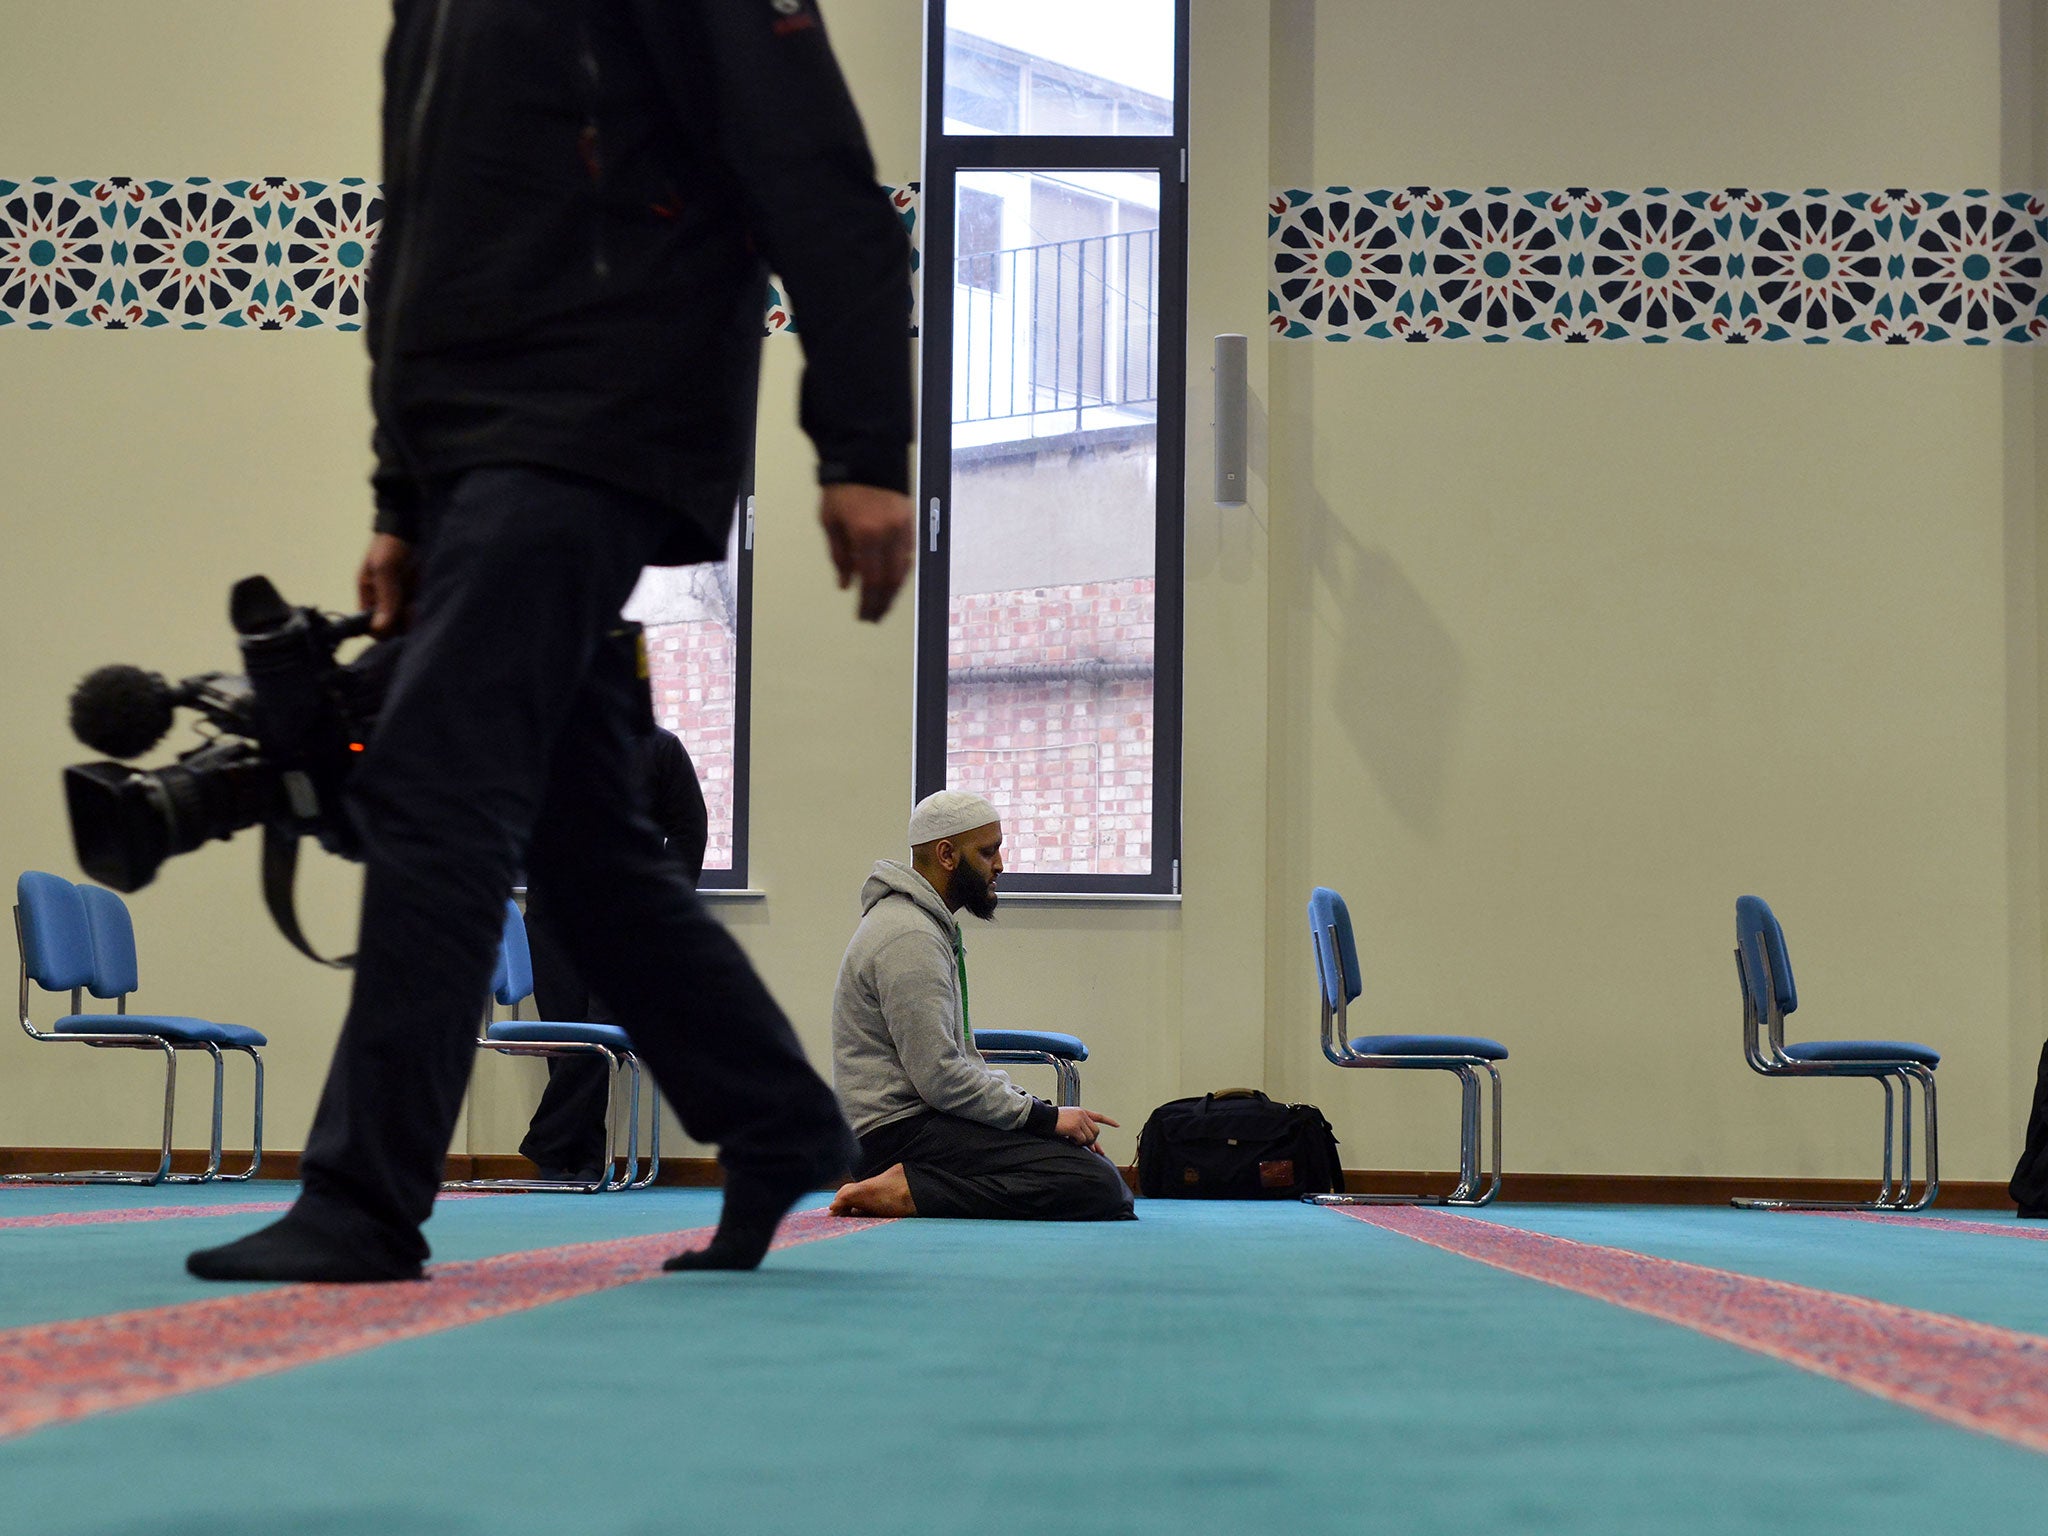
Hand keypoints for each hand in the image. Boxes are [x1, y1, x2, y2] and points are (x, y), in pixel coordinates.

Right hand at [356, 533, 416, 638]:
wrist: (412, 529)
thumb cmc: (391, 545)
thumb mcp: (385, 569)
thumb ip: (384, 598)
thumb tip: (379, 628)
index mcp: (368, 598)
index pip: (370, 628)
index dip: (380, 630)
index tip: (392, 620)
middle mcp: (385, 604)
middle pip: (392, 631)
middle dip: (400, 624)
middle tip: (409, 607)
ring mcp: (402, 602)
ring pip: (408, 624)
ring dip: (414, 618)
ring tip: (417, 601)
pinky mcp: (419, 597)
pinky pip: (421, 614)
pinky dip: (424, 611)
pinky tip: (424, 598)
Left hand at [818, 483, 913, 622]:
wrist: (865, 457)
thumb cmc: (843, 490)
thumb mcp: (831, 523)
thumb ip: (840, 556)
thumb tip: (846, 584)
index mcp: (865, 534)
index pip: (870, 579)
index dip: (868, 602)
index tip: (864, 615)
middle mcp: (888, 534)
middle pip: (890, 580)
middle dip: (882, 602)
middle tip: (874, 617)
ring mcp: (903, 528)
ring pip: (903, 570)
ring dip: (893, 591)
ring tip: (884, 605)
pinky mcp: (910, 522)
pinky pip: (908, 555)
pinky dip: (901, 572)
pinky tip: (893, 582)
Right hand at [1054, 1107, 1119, 1146]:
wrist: (1044, 1117)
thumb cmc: (1054, 1121)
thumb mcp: (1070, 1120)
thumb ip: (1081, 1128)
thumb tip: (1092, 1146)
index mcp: (1082, 1111)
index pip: (1099, 1116)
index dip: (1109, 1121)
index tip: (1117, 1125)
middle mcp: (1082, 1115)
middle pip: (1096, 1131)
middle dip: (1093, 1141)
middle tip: (1085, 1144)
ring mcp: (1079, 1120)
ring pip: (1090, 1137)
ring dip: (1084, 1142)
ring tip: (1075, 1140)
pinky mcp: (1074, 1127)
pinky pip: (1082, 1140)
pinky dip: (1078, 1143)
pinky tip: (1071, 1140)